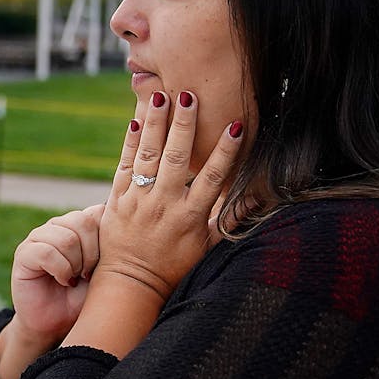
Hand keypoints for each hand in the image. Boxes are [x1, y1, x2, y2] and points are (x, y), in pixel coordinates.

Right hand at [9, 203, 105, 345]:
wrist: (56, 325)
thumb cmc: (82, 298)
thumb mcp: (104, 272)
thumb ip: (110, 247)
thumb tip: (124, 226)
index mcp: (78, 227)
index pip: (97, 212)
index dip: (105, 237)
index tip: (104, 262)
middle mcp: (58, 226)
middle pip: (83, 221)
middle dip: (92, 253)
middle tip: (87, 274)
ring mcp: (38, 237)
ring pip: (66, 237)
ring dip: (75, 264)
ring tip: (74, 279)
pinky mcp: (24, 253)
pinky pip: (46, 252)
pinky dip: (60, 270)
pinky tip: (62, 281)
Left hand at [97, 90, 243, 301]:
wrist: (132, 282)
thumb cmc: (174, 264)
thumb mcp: (208, 245)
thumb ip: (230, 218)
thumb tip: (260, 199)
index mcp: (191, 216)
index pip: (213, 177)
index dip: (225, 150)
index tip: (235, 125)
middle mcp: (165, 205)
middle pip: (177, 159)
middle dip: (183, 126)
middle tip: (189, 96)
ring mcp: (139, 201)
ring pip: (148, 156)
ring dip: (155, 125)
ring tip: (161, 96)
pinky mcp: (117, 200)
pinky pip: (124, 166)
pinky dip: (130, 143)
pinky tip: (135, 121)